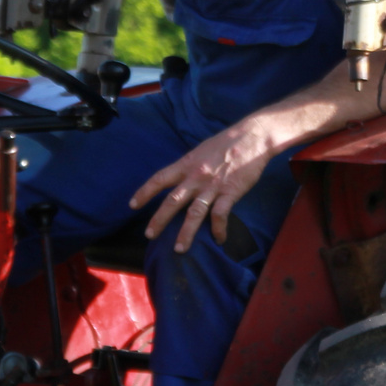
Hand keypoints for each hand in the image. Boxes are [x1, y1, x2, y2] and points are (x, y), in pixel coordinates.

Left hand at [130, 124, 273, 252]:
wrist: (253, 136)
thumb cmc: (228, 141)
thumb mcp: (201, 150)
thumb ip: (191, 166)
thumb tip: (182, 178)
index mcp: (187, 164)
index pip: (159, 179)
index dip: (145, 192)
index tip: (133, 204)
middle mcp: (196, 176)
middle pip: (172, 201)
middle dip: (159, 220)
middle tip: (149, 235)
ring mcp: (213, 186)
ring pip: (194, 213)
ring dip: (185, 233)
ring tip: (179, 249)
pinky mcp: (230, 192)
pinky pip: (220, 215)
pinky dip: (218, 230)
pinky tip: (219, 239)